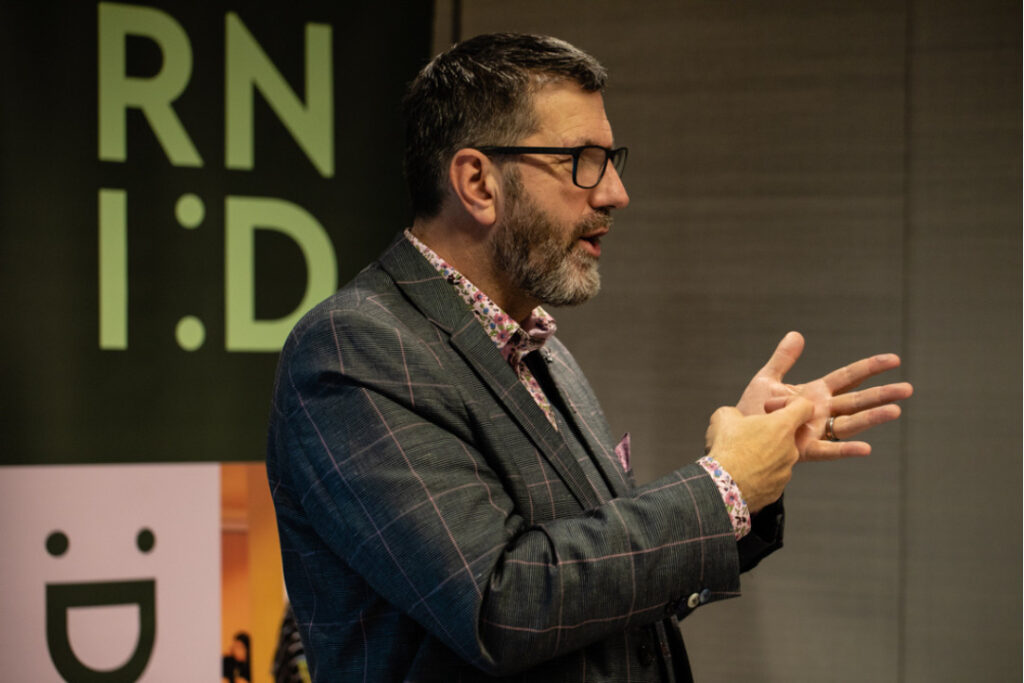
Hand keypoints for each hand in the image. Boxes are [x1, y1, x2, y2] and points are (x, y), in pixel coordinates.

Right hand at [706, 397, 813, 512]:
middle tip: (747, 438)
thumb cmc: (726, 449)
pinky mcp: (778, 489)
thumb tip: (736, 419)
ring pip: (779, 458)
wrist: (721, 485)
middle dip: (769, 435)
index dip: (790, 404)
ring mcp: (786, 471)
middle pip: (787, 436)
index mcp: (782, 426)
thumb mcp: (724, 417)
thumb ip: (738, 413)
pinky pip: (771, 477)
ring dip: (764, 456)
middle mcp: (791, 449)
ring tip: (741, 459)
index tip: (772, 409)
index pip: (804, 407)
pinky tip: (743, 474)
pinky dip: (760, 475)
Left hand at [736, 331, 912, 460]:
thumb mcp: (767, 379)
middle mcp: (821, 412)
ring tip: (896, 411)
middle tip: (909, 389)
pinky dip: (847, 450)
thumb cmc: (751, 410)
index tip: (894, 360)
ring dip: (872, 418)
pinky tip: (867, 449)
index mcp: (815, 393)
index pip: (848, 377)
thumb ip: (783, 359)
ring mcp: (816, 431)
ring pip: (850, 423)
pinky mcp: (804, 449)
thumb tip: (796, 335)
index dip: (870, 368)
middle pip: (857, 400)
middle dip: (882, 394)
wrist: (736, 436)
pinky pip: (829, 450)